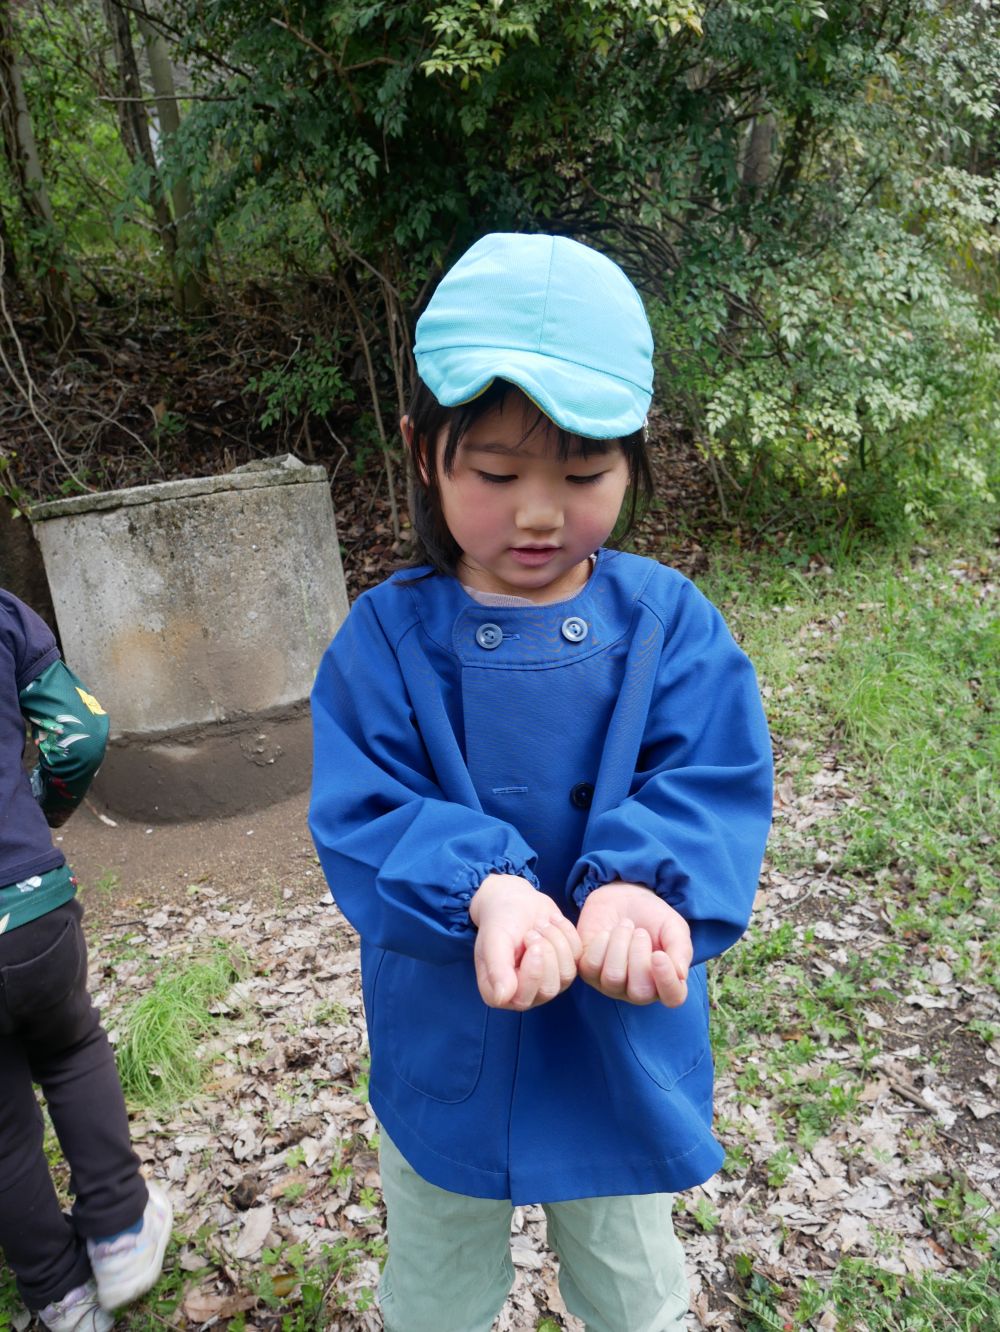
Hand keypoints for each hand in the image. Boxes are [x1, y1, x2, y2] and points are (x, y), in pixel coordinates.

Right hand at [470, 873, 581, 1010]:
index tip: (531, 943)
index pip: (523, 999)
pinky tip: (552, 921)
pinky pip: (578, 957)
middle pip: (549, 989)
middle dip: (545, 953)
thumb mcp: (494, 940)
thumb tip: (502, 997)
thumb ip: (497, 968)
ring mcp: (548, 982)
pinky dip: (567, 933)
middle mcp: (525, 993)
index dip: (532, 973)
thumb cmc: (500, 920)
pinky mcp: (565, 967)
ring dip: (556, 941)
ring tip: (540, 924)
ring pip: (566, 974)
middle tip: (532, 931)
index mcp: (501, 992)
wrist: (516, 901)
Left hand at [577, 881, 691, 1007]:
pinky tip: (607, 933)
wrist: (623, 897)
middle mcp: (638, 990)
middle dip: (639, 957)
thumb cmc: (653, 917)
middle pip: (640, 993)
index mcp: (665, 982)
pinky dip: (601, 942)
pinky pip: (592, 966)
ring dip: (620, 944)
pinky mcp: (589, 972)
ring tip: (625, 927)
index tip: (659, 955)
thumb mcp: (674, 927)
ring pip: (613, 978)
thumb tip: (680, 975)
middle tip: (640, 933)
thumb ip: (681, 950)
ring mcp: (611, 984)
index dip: (667, 980)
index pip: (672, 997)